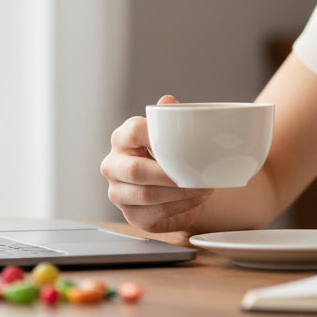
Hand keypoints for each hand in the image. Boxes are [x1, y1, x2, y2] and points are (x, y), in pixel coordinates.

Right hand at [100, 94, 214, 231]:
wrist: (176, 189)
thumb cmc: (170, 157)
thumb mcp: (172, 135)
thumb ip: (170, 118)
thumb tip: (167, 101)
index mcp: (122, 138)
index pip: (134, 131)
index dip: (157, 136)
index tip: (182, 143)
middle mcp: (113, 165)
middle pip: (136, 170)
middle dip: (170, 174)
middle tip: (196, 174)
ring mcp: (118, 192)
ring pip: (146, 194)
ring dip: (179, 192)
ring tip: (203, 187)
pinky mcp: (131, 215)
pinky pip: (155, 212)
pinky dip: (181, 206)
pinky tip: (196, 198)